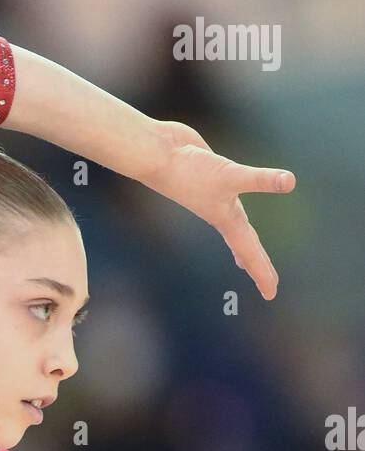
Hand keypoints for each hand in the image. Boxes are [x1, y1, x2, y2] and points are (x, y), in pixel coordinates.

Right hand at [147, 119, 295, 300]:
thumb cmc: (190, 171)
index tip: (271, 294)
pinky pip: (231, 201)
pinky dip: (236, 212)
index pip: (250, 253)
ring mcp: (217, 198)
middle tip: (269, 283)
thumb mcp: (230, 175)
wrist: (159, 156)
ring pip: (236, 228)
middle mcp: (223, 214)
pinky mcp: (214, 180)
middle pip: (245, 246)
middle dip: (256, 266)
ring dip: (244, 245)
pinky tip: (233, 206)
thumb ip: (261, 179)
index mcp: (228, 221)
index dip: (262, 274)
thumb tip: (291, 182)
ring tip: (245, 261)